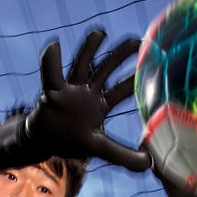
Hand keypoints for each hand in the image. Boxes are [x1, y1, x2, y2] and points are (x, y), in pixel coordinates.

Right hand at [0, 29, 149, 171]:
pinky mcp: (52, 90)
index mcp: (100, 105)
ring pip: (82, 64)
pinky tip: (54, 46)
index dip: (136, 79)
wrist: (43, 142)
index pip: (123, 90)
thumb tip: (149, 164)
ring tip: (100, 33)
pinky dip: (51, 61)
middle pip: (106, 69)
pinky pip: (51, 74)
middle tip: (139, 41)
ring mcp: (70, 88)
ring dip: (90, 48)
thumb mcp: (99, 148)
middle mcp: (88, 92)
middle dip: (121, 55)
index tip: (153, 65)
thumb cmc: (70, 142)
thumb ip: (123, 155)